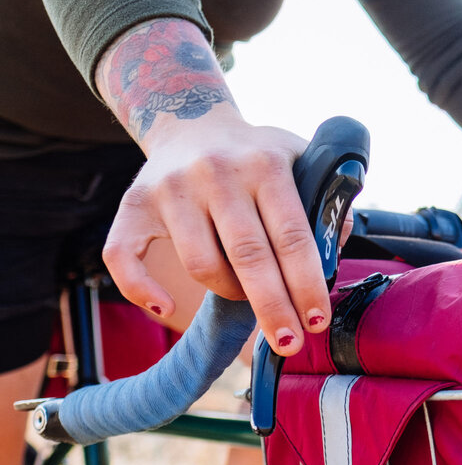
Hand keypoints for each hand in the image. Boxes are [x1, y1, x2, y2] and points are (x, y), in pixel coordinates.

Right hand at [102, 112, 327, 354]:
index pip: (291, 235)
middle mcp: (217, 173)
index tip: (317, 320)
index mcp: (265, 164)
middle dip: (273, 307)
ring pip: (201, 264)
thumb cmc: (257, 156)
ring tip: (246, 299)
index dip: (306, 283)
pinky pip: (124, 255)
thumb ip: (325, 201)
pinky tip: (167, 307)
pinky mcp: (135, 202)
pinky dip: (141, 289)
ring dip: (229, 294)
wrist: (193, 121)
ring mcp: (172, 187)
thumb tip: (335, 249)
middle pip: (248, 256)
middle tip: (289, 343)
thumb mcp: (301, 160)